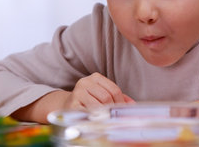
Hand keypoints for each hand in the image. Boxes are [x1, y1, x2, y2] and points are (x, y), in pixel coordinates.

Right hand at [12, 73, 133, 123]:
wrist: (66, 106)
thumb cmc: (89, 100)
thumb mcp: (102, 94)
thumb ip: (118, 97)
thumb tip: (133, 105)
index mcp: (95, 77)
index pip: (114, 89)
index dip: (121, 102)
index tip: (123, 111)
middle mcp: (85, 82)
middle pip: (107, 97)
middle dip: (113, 109)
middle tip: (115, 117)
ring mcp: (77, 93)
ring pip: (98, 106)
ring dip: (104, 115)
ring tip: (106, 119)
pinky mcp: (71, 105)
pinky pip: (88, 114)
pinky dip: (94, 118)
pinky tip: (96, 120)